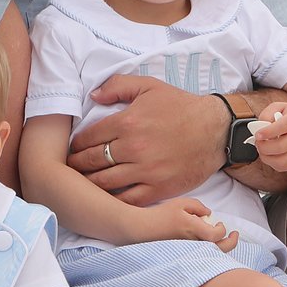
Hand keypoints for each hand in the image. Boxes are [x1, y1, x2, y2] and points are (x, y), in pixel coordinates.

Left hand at [66, 75, 225, 204]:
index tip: (72, 149)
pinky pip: (128, 200)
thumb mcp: (149, 87)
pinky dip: (113, 200)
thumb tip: (93, 95)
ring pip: (105, 184)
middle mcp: (133, 149)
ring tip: (82, 184)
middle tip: (70, 168)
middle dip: (76, 166)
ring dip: (89, 184)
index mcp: (127, 123)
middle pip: (92, 162)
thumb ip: (118, 86)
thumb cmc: (181, 107)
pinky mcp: (159, 189)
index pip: (88, 138)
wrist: (216, 130)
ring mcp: (146, 171)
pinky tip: (107, 198)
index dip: (76, 145)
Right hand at [135, 198, 238, 252]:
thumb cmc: (159, 215)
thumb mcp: (180, 203)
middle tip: (234, 236)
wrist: (140, 230)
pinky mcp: (182, 257)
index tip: (220, 223)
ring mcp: (188, 253)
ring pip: (211, 255)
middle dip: (231, 243)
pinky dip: (208, 252)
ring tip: (221, 240)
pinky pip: (201, 257)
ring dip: (220, 248)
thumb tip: (209, 214)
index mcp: (194, 230)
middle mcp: (193, 244)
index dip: (223, 229)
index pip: (217, 235)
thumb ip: (198, 206)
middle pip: (220, 250)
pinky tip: (206, 245)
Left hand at [252, 102, 286, 171]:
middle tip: (258, 142)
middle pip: (280, 147)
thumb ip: (267, 114)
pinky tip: (271, 155)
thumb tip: (259, 128)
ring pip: (281, 161)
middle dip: (262, 146)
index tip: (257, 134)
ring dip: (266, 157)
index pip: (281, 127)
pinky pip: (283, 167)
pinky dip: (272, 163)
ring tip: (262, 150)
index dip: (266, 132)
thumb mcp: (280, 107)